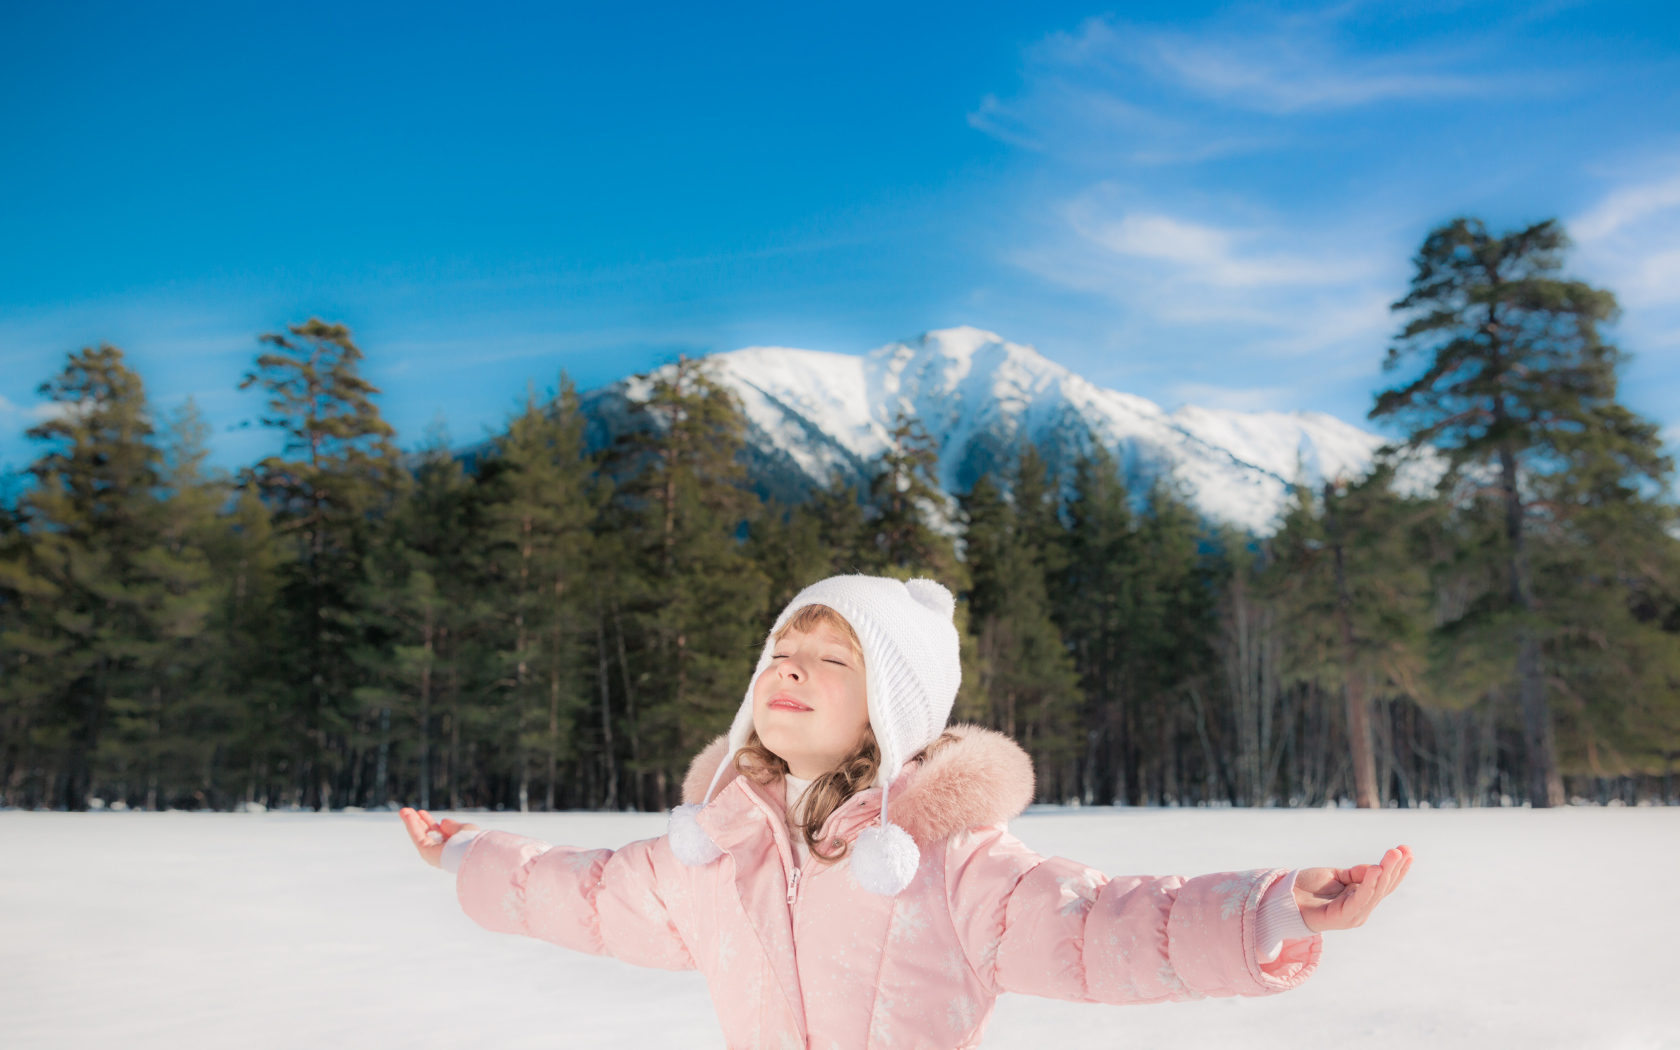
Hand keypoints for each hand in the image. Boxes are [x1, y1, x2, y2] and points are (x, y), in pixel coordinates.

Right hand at [399, 807, 479, 867]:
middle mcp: (439, 850)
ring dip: (410, 822)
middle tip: (407, 811)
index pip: (436, 832)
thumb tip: (442, 822)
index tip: (421, 813)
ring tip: (403, 811)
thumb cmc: (469, 841)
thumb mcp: (463, 829)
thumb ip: (452, 826)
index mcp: (449, 845)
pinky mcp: (425, 852)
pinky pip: (417, 835)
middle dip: (417, 821)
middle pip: (425, 833)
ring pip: (419, 834)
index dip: (428, 822)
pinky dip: (411, 824)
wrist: (469, 851)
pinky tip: (406, 815)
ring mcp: (431, 852)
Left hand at [1293, 844, 1412, 932]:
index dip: (1398, 868)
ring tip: (1394, 854)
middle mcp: (1361, 909)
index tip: (1408, 851)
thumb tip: (1377, 867)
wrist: (1285, 899)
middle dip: (1396, 867)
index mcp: (1361, 899)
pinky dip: (1370, 884)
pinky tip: (1377, 869)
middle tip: (1404, 849)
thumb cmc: (1310, 888)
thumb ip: (1357, 874)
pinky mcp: (1343, 917)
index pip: (1385, 883)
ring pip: (1375, 892)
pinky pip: (1360, 899)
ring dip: (1387, 872)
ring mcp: (1354, 915)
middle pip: (1384, 887)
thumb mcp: (1337, 875)